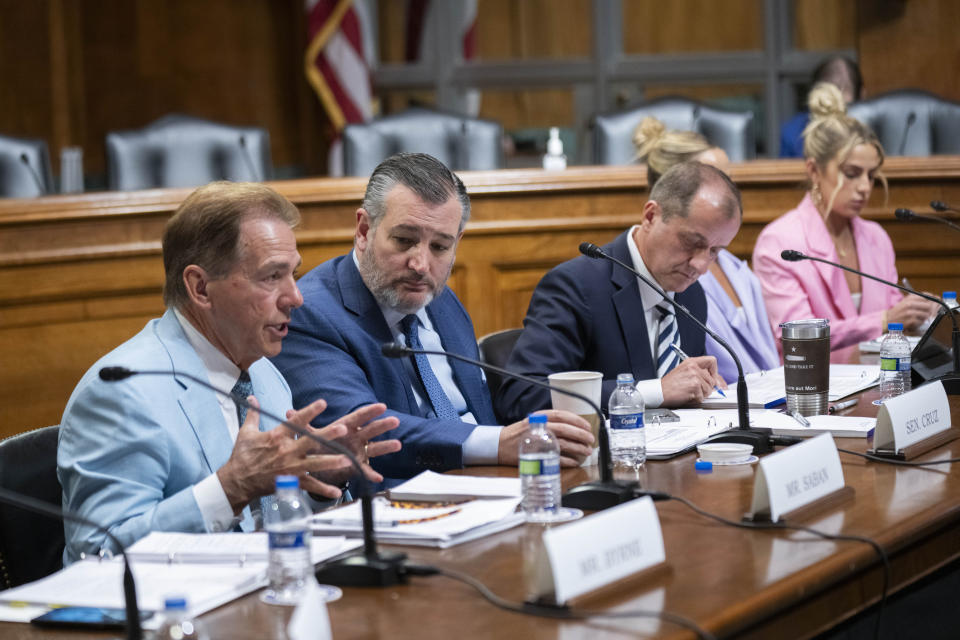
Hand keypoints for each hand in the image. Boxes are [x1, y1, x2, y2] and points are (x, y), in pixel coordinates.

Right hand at [217, 396, 350, 512]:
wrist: (237, 481)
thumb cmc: (242, 456)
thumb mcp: (246, 432)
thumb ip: (253, 414)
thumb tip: (252, 397)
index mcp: (277, 437)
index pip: (296, 421)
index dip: (310, 411)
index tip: (323, 403)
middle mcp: (286, 451)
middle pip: (310, 441)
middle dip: (328, 435)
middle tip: (343, 429)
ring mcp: (290, 467)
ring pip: (314, 464)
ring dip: (331, 462)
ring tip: (346, 459)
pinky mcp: (291, 482)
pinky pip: (310, 486)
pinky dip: (323, 490)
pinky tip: (336, 491)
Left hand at [309, 403, 400, 488]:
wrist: (322, 463)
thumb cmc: (321, 444)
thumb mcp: (312, 434)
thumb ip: (303, 424)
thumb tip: (288, 412)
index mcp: (346, 427)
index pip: (359, 417)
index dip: (370, 411)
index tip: (382, 406)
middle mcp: (356, 438)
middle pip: (371, 430)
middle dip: (382, 425)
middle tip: (394, 421)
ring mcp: (359, 451)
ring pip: (375, 448)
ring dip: (386, 446)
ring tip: (397, 444)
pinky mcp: (358, 465)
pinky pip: (366, 470)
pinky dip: (371, 474)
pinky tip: (378, 477)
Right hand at [498, 409, 593, 466]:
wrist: (498, 445)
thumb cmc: (518, 434)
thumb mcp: (533, 422)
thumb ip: (550, 423)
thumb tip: (572, 429)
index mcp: (539, 417)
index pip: (561, 415)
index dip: (576, 420)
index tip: (587, 426)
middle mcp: (539, 426)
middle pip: (564, 429)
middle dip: (580, 435)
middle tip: (590, 440)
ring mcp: (537, 441)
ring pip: (562, 443)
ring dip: (577, 448)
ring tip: (586, 451)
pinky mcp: (535, 455)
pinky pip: (554, 458)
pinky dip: (567, 460)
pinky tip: (574, 462)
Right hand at [661, 356, 722, 405]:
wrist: (659, 392)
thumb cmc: (669, 384)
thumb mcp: (684, 372)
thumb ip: (699, 373)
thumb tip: (715, 381)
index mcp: (691, 362)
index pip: (711, 361)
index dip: (714, 371)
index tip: (712, 378)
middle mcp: (693, 367)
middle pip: (712, 379)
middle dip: (707, 387)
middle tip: (696, 390)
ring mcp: (694, 376)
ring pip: (709, 389)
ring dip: (701, 394)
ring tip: (689, 392)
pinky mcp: (694, 386)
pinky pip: (702, 397)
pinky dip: (695, 399)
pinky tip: (687, 396)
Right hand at [887, 294, 937, 330]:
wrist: (888, 319)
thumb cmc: (899, 311)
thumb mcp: (907, 301)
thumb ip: (919, 299)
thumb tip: (935, 299)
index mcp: (910, 298)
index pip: (927, 297)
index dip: (932, 301)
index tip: (932, 304)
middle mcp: (910, 303)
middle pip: (929, 306)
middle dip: (929, 310)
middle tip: (926, 313)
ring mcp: (910, 312)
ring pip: (926, 314)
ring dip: (924, 318)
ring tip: (918, 318)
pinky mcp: (909, 320)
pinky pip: (921, 322)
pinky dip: (919, 323)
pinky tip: (914, 322)